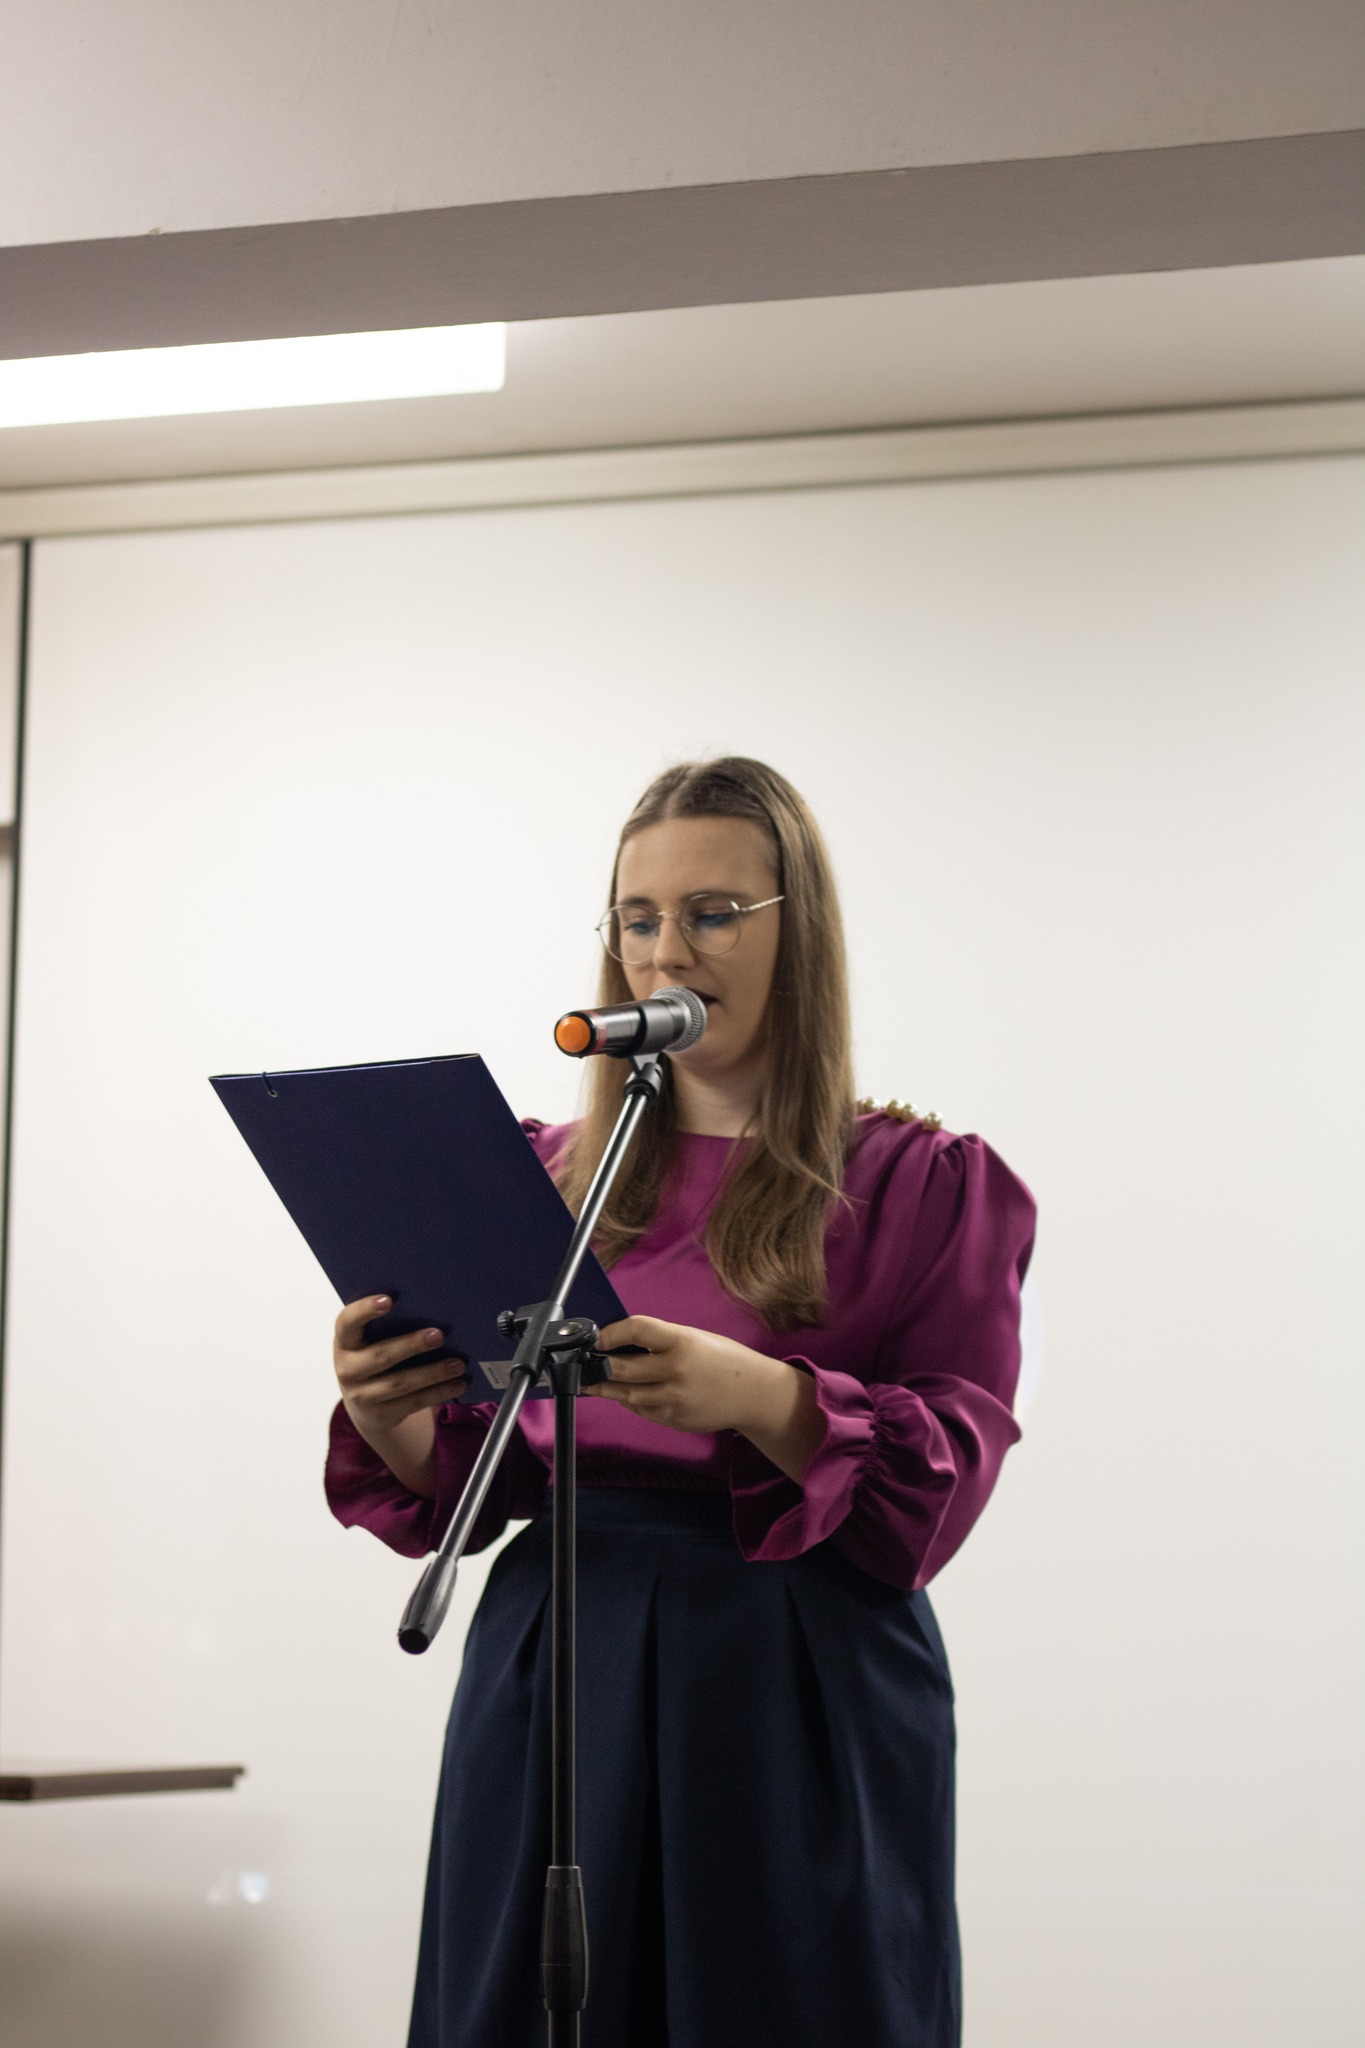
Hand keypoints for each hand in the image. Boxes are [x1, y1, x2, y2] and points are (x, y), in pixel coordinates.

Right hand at [332, 1296, 469, 1496]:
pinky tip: (458, 1384)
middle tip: (439, 1335)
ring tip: (459, 1364)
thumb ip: (389, 1324)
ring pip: (401, 1384)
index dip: (364, 1310)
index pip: (347, 1322)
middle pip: (380, 1356)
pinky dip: (438, 1393)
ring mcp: (362, 1396)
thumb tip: (432, 1306)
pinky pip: (413, 1403)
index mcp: (344, 1341)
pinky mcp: (381, 1415)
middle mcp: (347, 1369)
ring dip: (433, 1373)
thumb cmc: (374, 1353)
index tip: (388, 1300)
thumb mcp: (371, 1339)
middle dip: (411, 1345)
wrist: (364, 1402)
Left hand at [586, 1315, 824, 1481]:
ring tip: (590, 1381)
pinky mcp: (673, 1418)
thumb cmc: (722, 1359)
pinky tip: (623, 1393)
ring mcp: (673, 1398)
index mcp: (682, 1341)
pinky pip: (641, 1409)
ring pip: (625, 1394)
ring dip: (605, 1387)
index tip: (598, 1337)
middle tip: (584, 1362)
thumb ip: (659, 1341)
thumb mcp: (694, 1338)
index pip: (636, 1329)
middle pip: (621, 1367)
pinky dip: (629, 1400)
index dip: (610, 1333)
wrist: (753, 1394)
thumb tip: (620, 1343)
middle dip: (598, 1365)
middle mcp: (675, 1370)